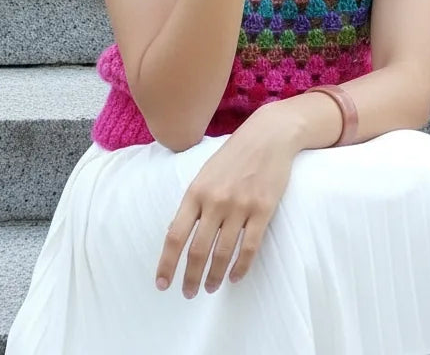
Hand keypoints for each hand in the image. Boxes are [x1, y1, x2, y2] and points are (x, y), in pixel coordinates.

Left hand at [155, 115, 297, 297]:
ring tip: (210, 287)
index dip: (167, 263)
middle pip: (198, 249)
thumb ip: (192, 203)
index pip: (175, 235)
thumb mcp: (205, 174)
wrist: (267, 136)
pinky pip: (250, 247)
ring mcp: (240, 206)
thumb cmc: (233, 155)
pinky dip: (240, 267)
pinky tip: (235, 276)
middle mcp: (215, 201)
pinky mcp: (263, 209)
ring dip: (215, 276)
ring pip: (223, 253)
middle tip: (188, 293)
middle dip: (190, 277)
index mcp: (196, 191)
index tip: (161, 284)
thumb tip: (175, 233)